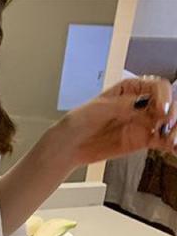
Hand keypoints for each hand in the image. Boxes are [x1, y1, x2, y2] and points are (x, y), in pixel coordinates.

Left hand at [60, 75, 175, 166]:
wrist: (68, 147)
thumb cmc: (77, 123)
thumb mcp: (96, 110)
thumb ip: (120, 106)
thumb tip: (141, 103)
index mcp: (129, 89)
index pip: (156, 87)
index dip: (163, 97)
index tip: (160, 111)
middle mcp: (141, 103)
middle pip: (168, 103)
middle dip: (172, 114)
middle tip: (166, 126)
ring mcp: (143, 122)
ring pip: (168, 122)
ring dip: (175, 130)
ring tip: (172, 141)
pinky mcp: (142, 140)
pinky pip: (162, 140)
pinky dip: (171, 143)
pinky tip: (174, 149)